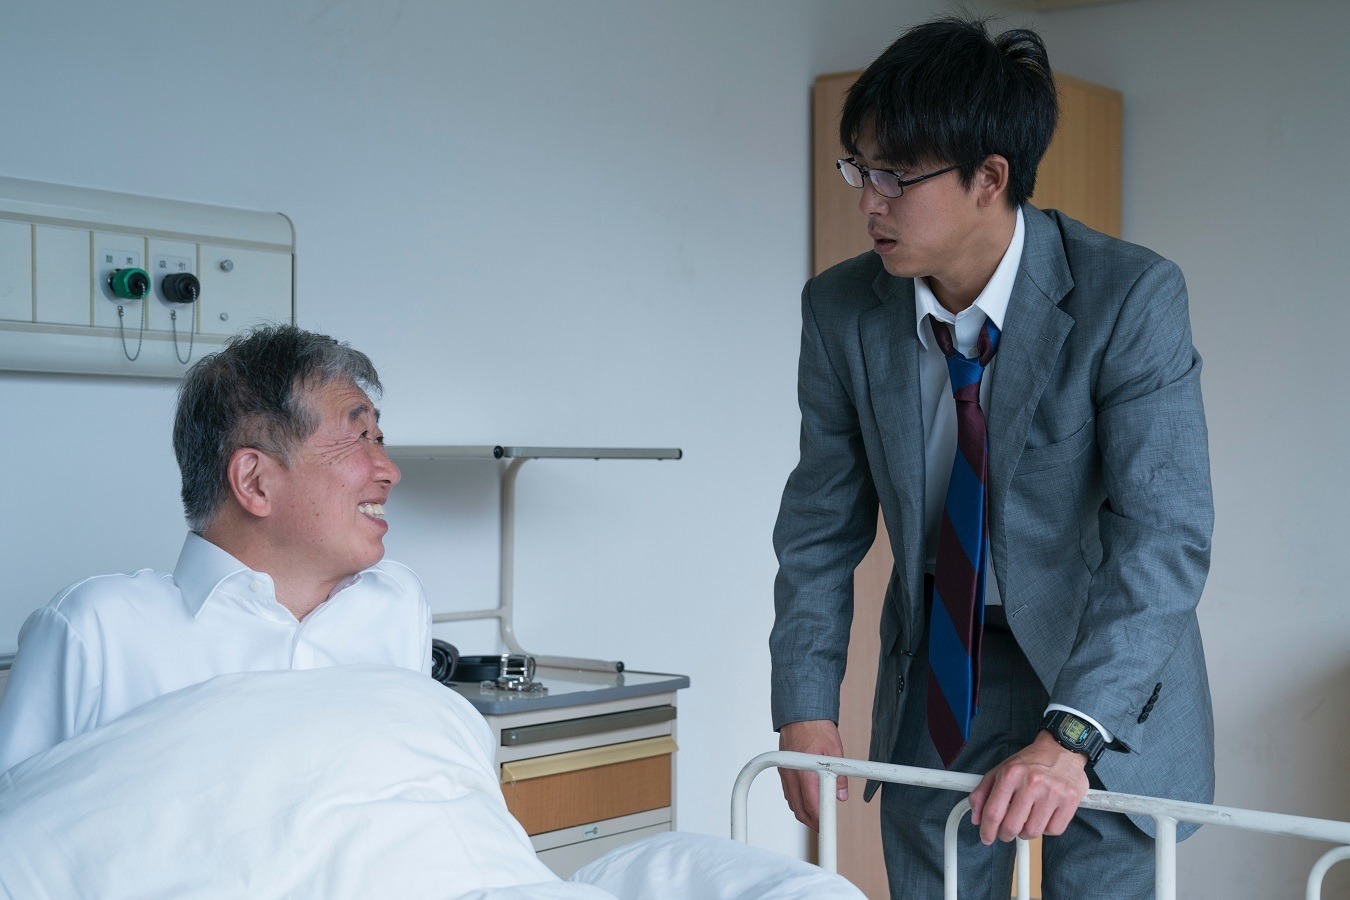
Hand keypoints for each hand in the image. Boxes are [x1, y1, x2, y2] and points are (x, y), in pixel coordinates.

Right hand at [777, 719, 847, 831]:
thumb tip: (841, 795)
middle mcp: (791, 775)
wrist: (800, 713)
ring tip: (817, 813)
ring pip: (791, 801)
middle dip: (810, 820)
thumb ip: (838, 776)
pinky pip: (788, 791)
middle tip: (822, 824)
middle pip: (798, 808)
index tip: (826, 825)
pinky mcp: (783, 769)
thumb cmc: (817, 728)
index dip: (819, 819)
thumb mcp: (835, 751)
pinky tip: (806, 797)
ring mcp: (785, 772)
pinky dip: (796, 799)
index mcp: (805, 772)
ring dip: (803, 810)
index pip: (810, 805)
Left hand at [968, 730, 1088, 844]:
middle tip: (1005, 832)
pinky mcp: (1070, 800)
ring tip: (1025, 821)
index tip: (986, 837)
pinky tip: (1043, 817)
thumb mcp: (1000, 770)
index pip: (993, 812)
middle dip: (1005, 834)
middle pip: (1011, 826)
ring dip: (1025, 832)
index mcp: (1011, 773)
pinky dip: (1045, 829)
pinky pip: (1053, 830)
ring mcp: (1053, 792)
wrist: (1061, 749)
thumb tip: (976, 818)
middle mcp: (1032, 782)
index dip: (987, 830)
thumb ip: (983, 793)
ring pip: (1033, 832)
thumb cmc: (1030, 762)